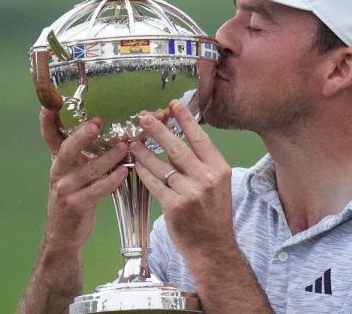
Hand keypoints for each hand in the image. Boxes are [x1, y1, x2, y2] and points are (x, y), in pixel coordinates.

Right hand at [39, 107, 129, 252]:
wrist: (64, 233)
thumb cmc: (74, 197)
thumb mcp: (72, 173)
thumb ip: (81, 155)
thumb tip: (101, 129)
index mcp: (58, 162)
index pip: (50, 138)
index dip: (47, 123)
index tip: (48, 107)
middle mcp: (58, 173)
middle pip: (67, 150)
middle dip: (81, 136)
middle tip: (96, 124)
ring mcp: (66, 189)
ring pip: (89, 169)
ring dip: (109, 157)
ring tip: (124, 147)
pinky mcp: (78, 204)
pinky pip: (98, 189)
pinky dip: (112, 180)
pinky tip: (124, 172)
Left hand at [129, 100, 236, 260]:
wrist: (212, 247)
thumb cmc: (214, 215)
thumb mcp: (217, 185)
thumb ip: (201, 164)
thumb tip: (178, 141)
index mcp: (219, 169)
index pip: (200, 138)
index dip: (186, 119)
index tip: (174, 104)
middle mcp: (207, 178)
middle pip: (178, 147)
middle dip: (158, 129)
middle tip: (143, 116)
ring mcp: (190, 193)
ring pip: (162, 165)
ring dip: (144, 151)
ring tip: (132, 141)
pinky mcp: (174, 206)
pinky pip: (154, 183)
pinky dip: (143, 172)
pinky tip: (135, 164)